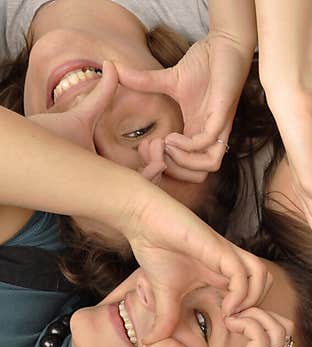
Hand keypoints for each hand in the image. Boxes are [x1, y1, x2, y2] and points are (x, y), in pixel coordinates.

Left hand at [28, 61, 167, 183]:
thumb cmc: (47, 136)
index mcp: (106, 169)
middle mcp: (107, 183)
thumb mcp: (83, 116)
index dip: (151, 157)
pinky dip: (151, 180)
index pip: (137, 171)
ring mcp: (107, 191)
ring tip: (158, 147)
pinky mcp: (105, 197)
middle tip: (162, 144)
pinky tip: (157, 164)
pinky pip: (136, 194)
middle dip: (159, 162)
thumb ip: (101, 96)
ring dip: (158, 170)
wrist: (31, 149)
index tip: (158, 141)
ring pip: (144, 188)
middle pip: (144, 181)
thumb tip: (111, 66)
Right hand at [116, 31, 252, 181]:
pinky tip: (172, 135)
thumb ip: (144, 82)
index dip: (165, 164)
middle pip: (198, 174)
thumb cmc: (204, 64)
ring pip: (209, 166)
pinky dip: (189, 146)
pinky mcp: (223, 115)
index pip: (186, 165)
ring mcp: (218, 127)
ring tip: (164, 144)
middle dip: (172, 169)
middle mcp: (209, 135)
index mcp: (197, 131)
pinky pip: (208, 143)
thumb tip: (114, 70)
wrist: (224, 46)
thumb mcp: (169, 78)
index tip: (146, 147)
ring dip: (183, 162)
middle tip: (152, 149)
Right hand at [123, 191, 270, 343]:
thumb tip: (150, 343)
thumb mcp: (164, 295)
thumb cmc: (157, 251)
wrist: (144, 222)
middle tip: (237, 325)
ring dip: (253, 300)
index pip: (251, 294)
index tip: (232, 331)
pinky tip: (227, 307)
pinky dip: (241, 293)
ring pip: (261, 276)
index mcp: (223, 274)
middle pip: (264, 284)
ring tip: (232, 315)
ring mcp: (227, 256)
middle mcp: (230, 264)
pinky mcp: (220, 249)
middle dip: (257, 308)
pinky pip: (243, 273)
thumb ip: (165, 319)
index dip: (248, 315)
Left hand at [148, 308, 292, 346]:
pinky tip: (229, 325)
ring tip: (233, 317)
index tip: (229, 312)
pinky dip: (246, 322)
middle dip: (264, 311)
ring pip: (281, 326)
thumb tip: (152, 340)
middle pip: (286, 325)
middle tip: (235, 311)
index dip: (257, 314)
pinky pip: (261, 335)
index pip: (274, 329)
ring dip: (258, 314)